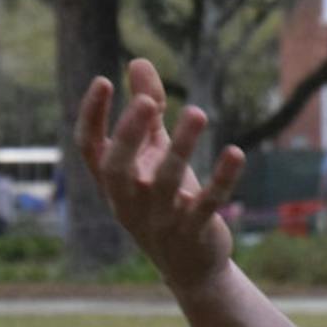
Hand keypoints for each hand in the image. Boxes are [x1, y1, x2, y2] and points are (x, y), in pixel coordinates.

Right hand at [75, 58, 245, 292]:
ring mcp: (161, 218)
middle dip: (129, 136)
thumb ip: (147, 111)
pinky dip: (222, 179)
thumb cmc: (166, 198)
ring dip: (182, 147)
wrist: (191, 265)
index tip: (102, 80)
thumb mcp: (154, 155)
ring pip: (166, 182)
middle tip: (145, 101)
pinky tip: (236, 153)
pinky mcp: (195, 230)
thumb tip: (138, 60)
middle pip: (117, 169)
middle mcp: (130, 201)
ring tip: (198, 112)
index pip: (90, 149)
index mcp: (115, 182)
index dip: (92, 117)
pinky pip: (208, 203)